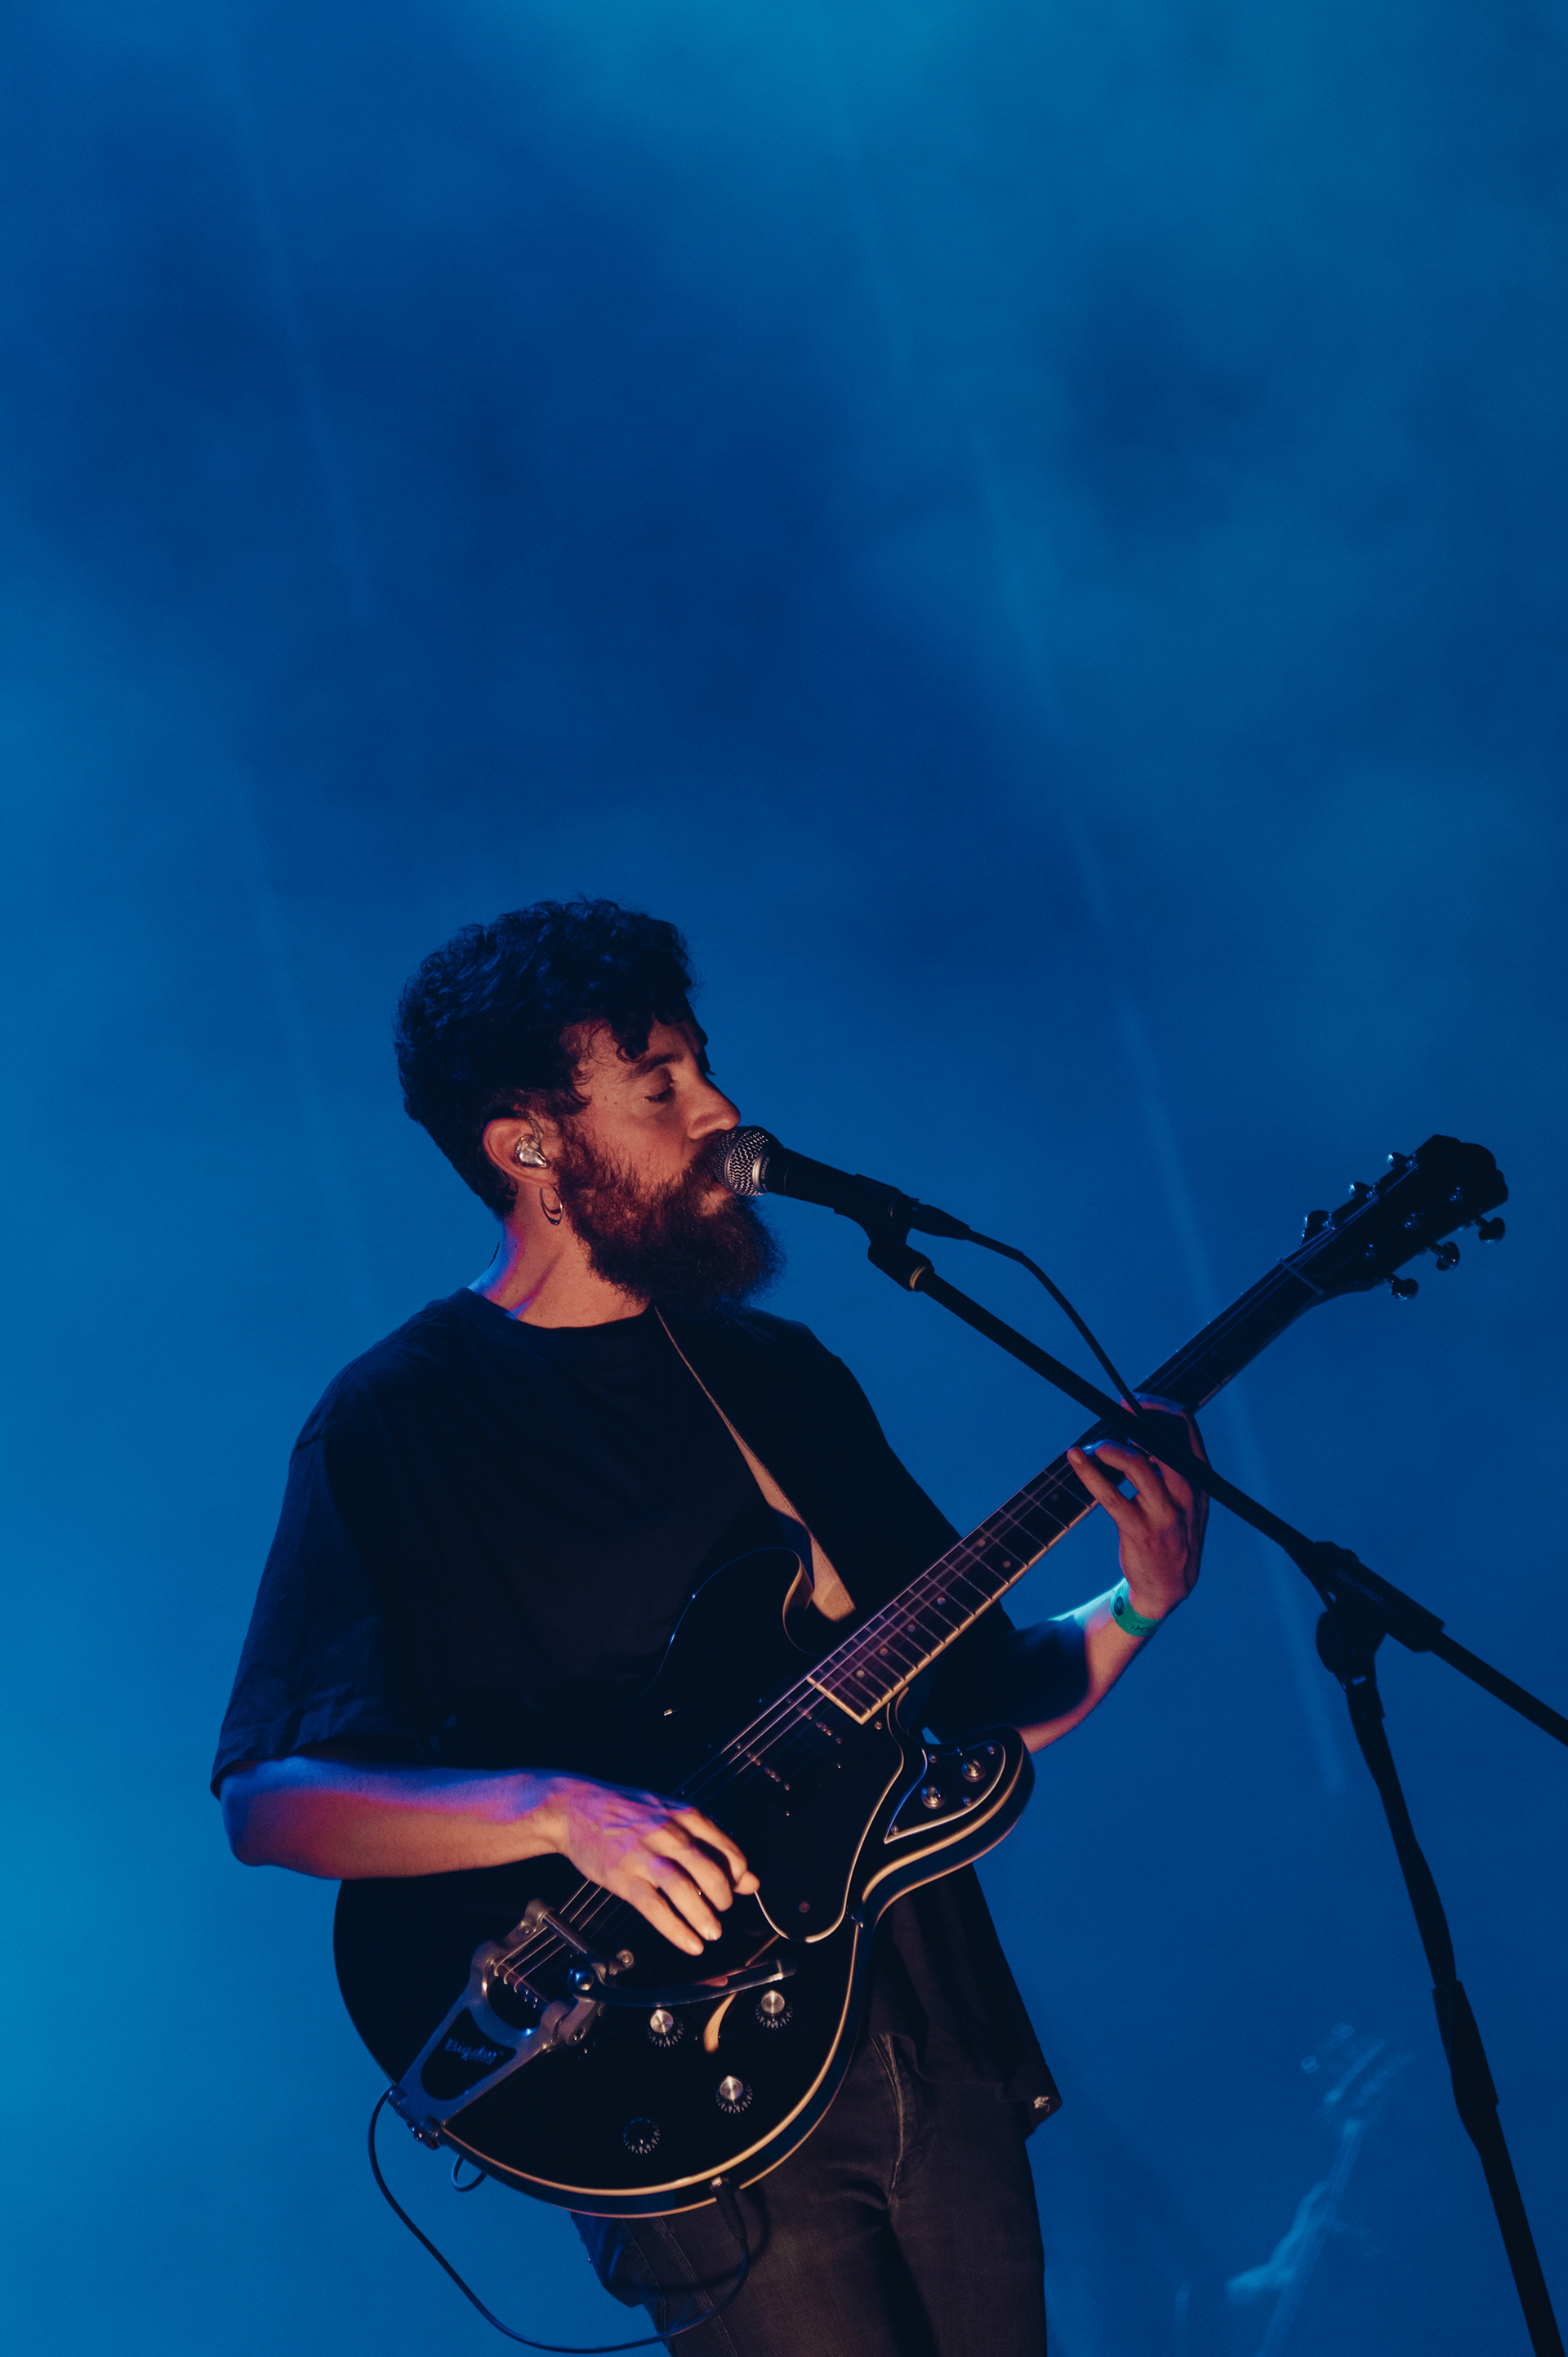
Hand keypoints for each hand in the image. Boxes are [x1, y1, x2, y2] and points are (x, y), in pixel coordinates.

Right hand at [535, 1776, 758, 1957]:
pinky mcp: (623, 1877)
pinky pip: (655, 1908)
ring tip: (712, 1933)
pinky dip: (676, 1930)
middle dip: (723, 1898)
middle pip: (709, 1871)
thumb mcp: (670, 1815)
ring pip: (684, 1890)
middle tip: (723, 1912)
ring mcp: (644, 1855)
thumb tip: (748, 1878)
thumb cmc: (625, 1811)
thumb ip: (709, 1843)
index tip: (736, 1888)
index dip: (737, 1875)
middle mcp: (668, 1833)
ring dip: (703, 1917)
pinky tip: (689, 1943)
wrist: (573, 1807)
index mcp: (684, 1815)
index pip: (726, 1849)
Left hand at [1067, 1394, 1208, 1625]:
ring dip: (1111, 1448)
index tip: (1134, 1402)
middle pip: (1166, 1442)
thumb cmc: (1171, 1533)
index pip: (1187, 1429)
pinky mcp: (1140, 1531)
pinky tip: (1076, 1458)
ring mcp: (1165, 1514)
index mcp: (1199, 1480)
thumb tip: (1139, 1427)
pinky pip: (1111, 1495)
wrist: (1169, 1587)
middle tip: (1115, 1410)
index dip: (1159, 1408)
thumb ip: (1170, 1466)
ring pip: (1139, 1466)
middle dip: (1140, 1418)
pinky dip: (1089, 1472)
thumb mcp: (1184, 1498)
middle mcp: (1187, 1494)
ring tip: (1094, 1446)